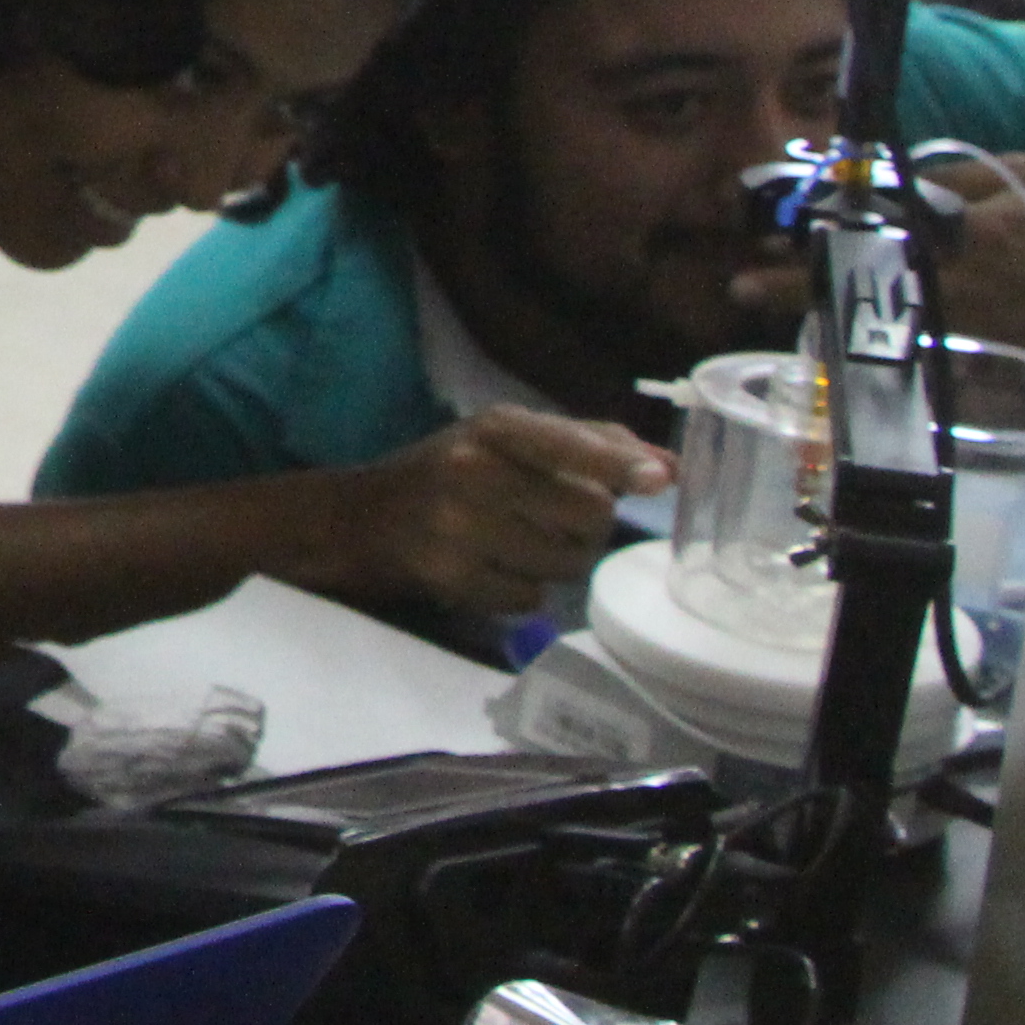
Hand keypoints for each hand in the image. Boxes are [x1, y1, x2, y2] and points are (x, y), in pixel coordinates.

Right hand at [301, 407, 664, 623]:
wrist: (354, 520)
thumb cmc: (446, 473)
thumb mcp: (505, 438)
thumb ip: (589, 443)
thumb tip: (669, 469)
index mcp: (495, 427)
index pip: (571, 443)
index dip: (619, 465)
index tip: (657, 482)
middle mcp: (475, 470)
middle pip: (589, 512)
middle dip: (588, 524)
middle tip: (555, 520)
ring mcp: (459, 526)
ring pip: (567, 560)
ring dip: (559, 561)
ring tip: (518, 544)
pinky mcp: (449, 576)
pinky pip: (531, 597)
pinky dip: (523, 589)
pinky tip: (491, 569)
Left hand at [729, 149, 1024, 354]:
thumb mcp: (1023, 175)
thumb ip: (954, 176)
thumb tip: (890, 177)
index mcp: (973, 234)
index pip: (881, 230)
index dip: (823, 235)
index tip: (773, 235)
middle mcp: (963, 285)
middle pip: (863, 284)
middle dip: (800, 286)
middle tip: (742, 286)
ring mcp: (968, 325)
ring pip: (876, 321)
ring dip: (823, 314)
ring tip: (769, 305)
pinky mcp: (979, 353)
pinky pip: (907, 347)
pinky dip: (869, 342)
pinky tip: (834, 337)